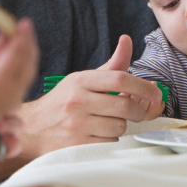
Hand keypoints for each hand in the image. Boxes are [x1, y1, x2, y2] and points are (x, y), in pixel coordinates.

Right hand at [0, 18, 38, 126]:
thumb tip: (7, 32)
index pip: (16, 52)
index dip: (22, 35)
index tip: (24, 22)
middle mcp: (12, 90)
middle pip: (29, 61)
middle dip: (29, 42)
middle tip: (26, 27)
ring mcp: (15, 98)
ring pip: (31, 70)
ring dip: (30, 53)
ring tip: (25, 37)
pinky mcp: (15, 101)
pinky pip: (27, 79)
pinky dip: (27, 65)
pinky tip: (22, 54)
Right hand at [17, 35, 163, 158]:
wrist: (31, 128)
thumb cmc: (63, 101)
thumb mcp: (83, 79)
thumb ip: (110, 65)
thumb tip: (127, 40)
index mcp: (81, 80)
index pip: (119, 79)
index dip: (142, 86)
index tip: (155, 91)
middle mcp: (78, 101)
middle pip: (124, 106)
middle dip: (138, 110)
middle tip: (137, 111)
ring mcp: (76, 125)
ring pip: (118, 127)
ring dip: (122, 126)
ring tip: (111, 121)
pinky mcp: (76, 146)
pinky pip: (109, 143)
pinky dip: (111, 139)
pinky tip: (101, 133)